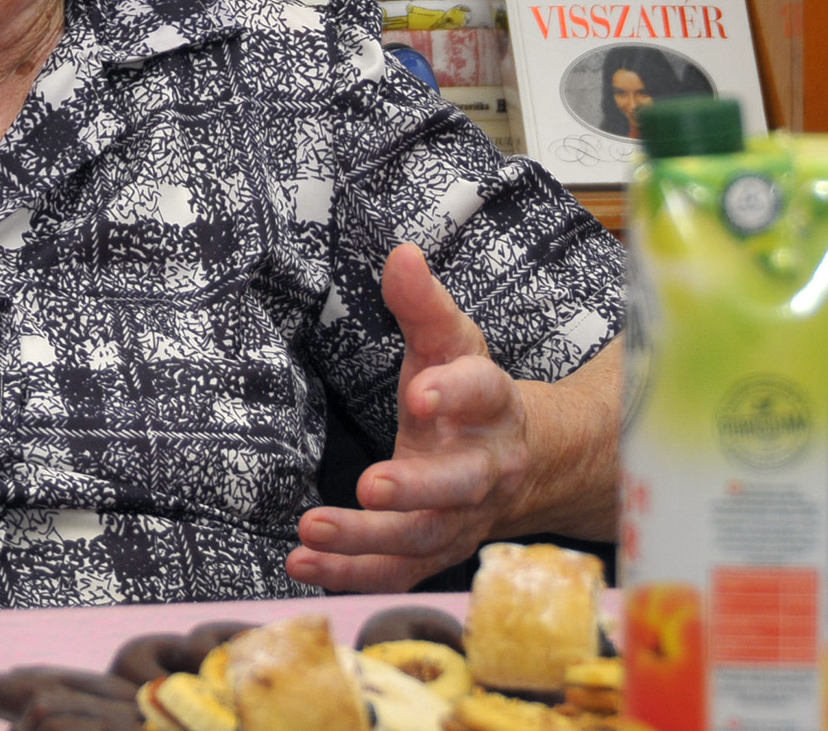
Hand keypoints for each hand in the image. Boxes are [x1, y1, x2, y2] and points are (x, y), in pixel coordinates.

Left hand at [286, 243, 529, 592]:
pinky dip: (351, 574)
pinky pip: (397, 571)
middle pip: (460, 484)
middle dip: (418, 488)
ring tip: (313, 530)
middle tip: (372, 484)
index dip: (456, 392)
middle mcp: (486, 469)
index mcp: (494, 406)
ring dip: (368, 539)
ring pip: (423, 537)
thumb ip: (422, 305)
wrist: (526, 460)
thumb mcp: (451, 343)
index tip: (421, 390)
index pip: (484, 392)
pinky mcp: (435, 549)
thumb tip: (401, 254)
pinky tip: (301, 565)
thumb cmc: (471, 393)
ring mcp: (464, 518)